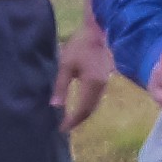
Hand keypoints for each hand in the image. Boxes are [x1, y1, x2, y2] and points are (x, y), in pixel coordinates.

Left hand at [52, 18, 117, 134]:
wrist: (97, 32)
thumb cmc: (79, 47)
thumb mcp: (65, 66)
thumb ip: (61, 86)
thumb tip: (55, 106)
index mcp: (92, 84)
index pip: (82, 109)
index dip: (72, 121)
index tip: (61, 128)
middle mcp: (101, 87)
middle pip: (90, 110)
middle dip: (77, 121)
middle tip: (64, 128)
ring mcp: (105, 83)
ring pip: (94, 105)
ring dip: (83, 114)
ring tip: (69, 121)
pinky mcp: (105, 79)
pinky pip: (96, 98)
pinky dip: (87, 106)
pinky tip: (78, 107)